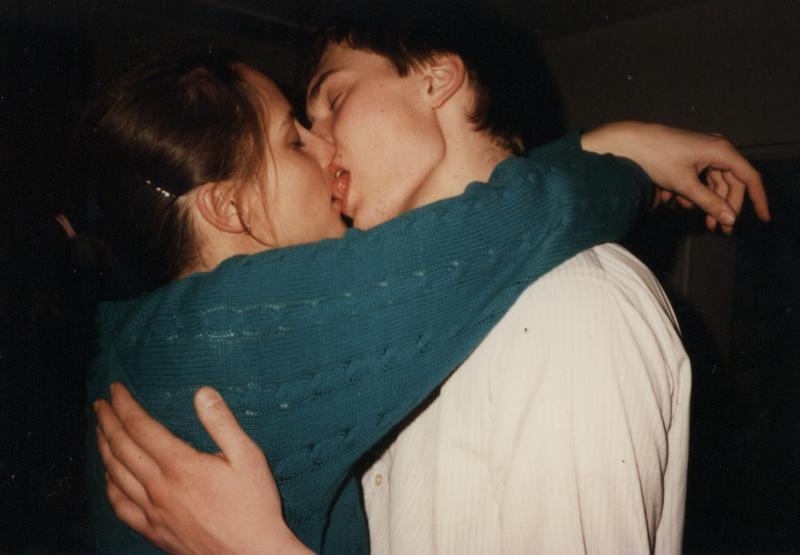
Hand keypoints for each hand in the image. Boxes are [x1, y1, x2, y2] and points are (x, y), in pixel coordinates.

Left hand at [94, 383, 311, 554]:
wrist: (251, 554)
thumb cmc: (254, 505)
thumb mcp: (248, 456)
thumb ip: (222, 423)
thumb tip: (203, 393)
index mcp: (180, 465)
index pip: (141, 427)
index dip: (124, 405)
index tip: (115, 390)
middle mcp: (159, 487)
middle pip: (121, 448)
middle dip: (107, 421)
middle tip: (100, 404)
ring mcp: (153, 512)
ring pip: (115, 475)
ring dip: (103, 449)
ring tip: (100, 431)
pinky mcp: (154, 531)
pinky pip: (120, 506)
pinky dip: (109, 486)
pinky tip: (109, 476)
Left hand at [582, 121, 770, 233]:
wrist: (630, 143)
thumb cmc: (656, 157)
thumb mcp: (685, 184)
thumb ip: (709, 203)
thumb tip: (729, 218)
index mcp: (721, 151)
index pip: (749, 177)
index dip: (757, 199)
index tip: (763, 218)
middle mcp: (716, 149)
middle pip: (731, 183)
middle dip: (726, 207)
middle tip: (720, 229)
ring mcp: (703, 152)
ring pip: (714, 183)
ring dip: (708, 203)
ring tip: (703, 223)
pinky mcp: (690, 157)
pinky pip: (700, 179)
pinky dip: (693, 193)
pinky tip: (677, 202)